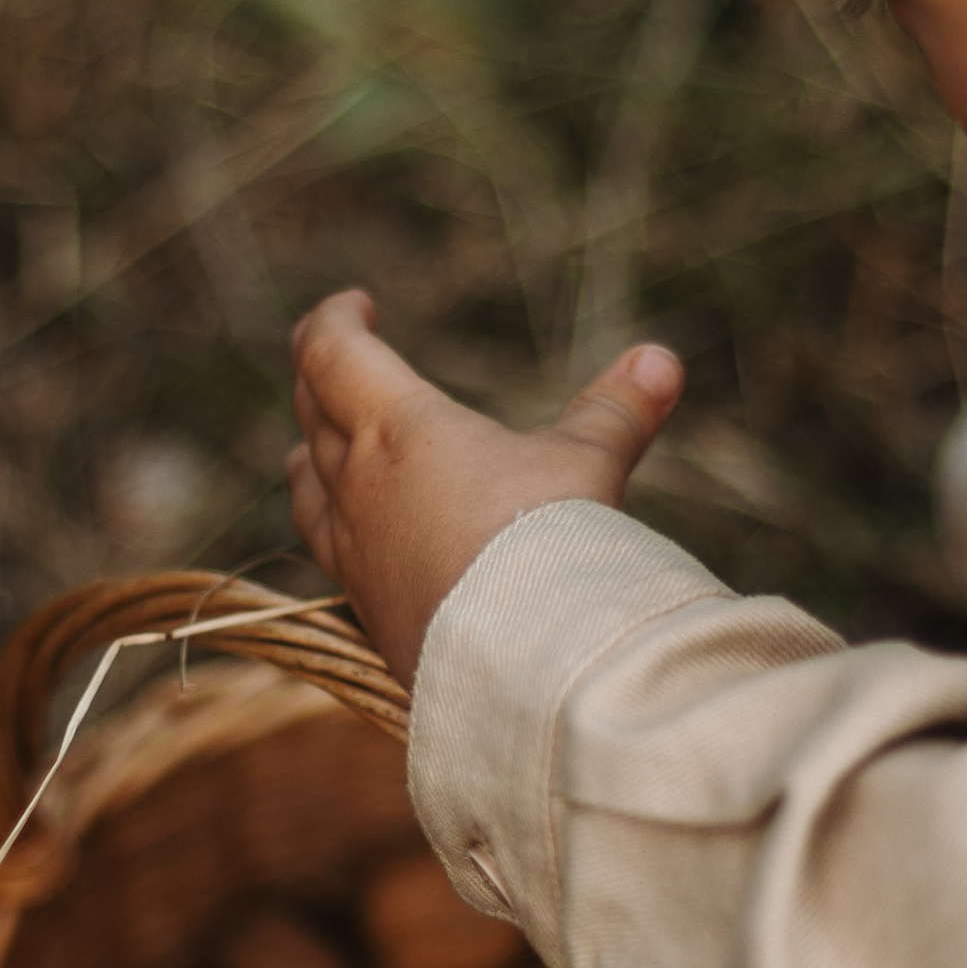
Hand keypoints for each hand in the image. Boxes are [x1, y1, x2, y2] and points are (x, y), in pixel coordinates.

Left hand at [287, 290, 683, 683]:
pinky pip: (329, 552)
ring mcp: (355, 554)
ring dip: (310, 455)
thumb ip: (618, 410)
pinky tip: (358, 539)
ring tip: (321, 445)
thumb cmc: (551, 542)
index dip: (334, 320)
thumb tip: (662, 360)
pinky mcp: (367, 610)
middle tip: (340, 362)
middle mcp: (359, 486)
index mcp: (398, 428)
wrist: (528, 661)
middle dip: (322, 377)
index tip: (357, 306)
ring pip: (304, 487)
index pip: (331, 354)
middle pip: (312, 413)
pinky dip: (333, 525)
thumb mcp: (589, 464)